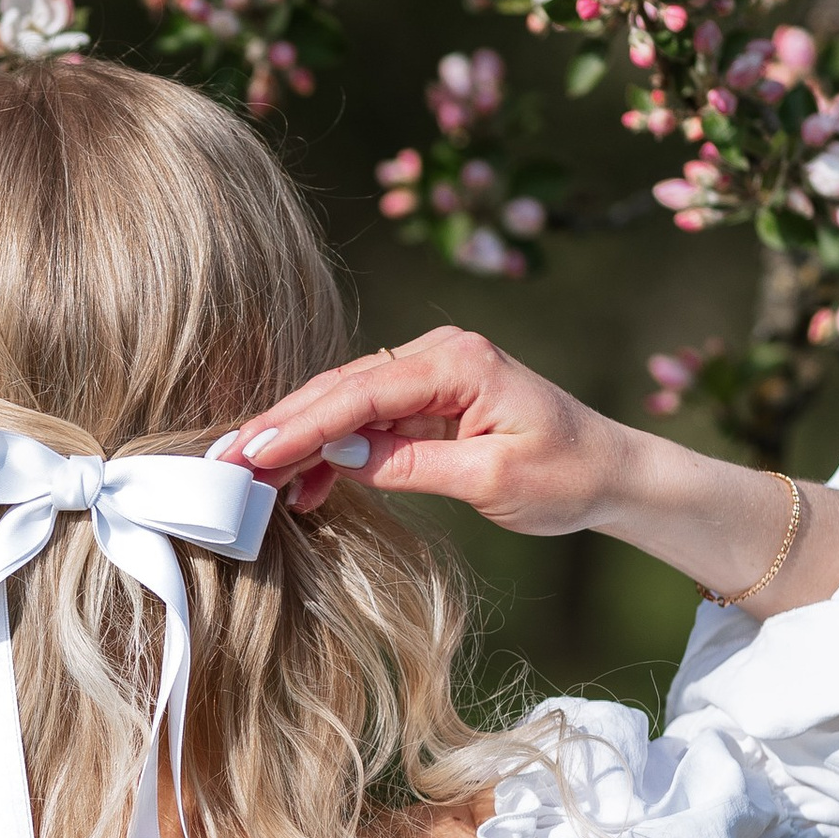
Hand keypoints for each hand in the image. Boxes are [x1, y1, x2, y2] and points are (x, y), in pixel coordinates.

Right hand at [223, 328, 838, 612]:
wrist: (612, 471)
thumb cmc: (566, 476)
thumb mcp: (491, 483)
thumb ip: (414, 464)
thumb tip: (343, 454)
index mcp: (457, 364)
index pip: (359, 394)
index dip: (300, 426)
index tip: (253, 455)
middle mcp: (439, 355)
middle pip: (341, 388)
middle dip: (281, 425)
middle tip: (226, 461)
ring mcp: (431, 373)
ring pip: (345, 400)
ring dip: (298, 437)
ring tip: (248, 474)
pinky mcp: (429, 397)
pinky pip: (366, 416)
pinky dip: (330, 445)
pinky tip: (303, 481)